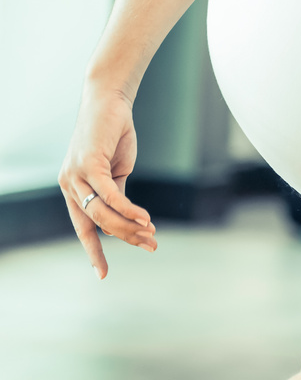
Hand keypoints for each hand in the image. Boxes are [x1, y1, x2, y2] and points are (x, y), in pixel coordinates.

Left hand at [59, 89, 155, 277]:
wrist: (109, 103)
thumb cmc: (113, 137)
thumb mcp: (115, 173)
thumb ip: (115, 196)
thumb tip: (121, 221)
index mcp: (74, 190)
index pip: (84, 228)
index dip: (94, 252)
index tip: (103, 275)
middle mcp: (68, 185)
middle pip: (99, 223)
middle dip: (126, 238)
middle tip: (152, 245)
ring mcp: (75, 175)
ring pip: (104, 213)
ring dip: (130, 226)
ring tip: (152, 233)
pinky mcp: (89, 164)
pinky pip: (110, 195)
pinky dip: (128, 209)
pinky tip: (145, 218)